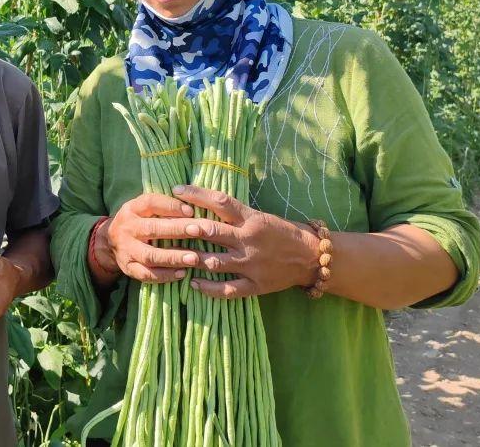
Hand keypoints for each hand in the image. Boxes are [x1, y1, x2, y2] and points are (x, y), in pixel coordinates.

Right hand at [99, 193, 199, 282]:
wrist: (110, 242)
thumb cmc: (139, 221)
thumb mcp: (144, 209)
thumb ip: (163, 206)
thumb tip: (194, 205)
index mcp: (132, 209)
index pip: (150, 202)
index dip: (171, 206)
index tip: (191, 210)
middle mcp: (127, 228)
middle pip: (152, 228)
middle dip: (177, 230)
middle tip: (198, 231)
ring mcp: (126, 249)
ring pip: (150, 255)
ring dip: (173, 257)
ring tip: (194, 258)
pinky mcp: (128, 268)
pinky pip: (146, 274)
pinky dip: (165, 275)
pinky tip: (182, 273)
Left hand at [172, 185, 319, 298]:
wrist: (312, 257)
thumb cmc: (282, 232)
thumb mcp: (260, 215)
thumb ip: (235, 213)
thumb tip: (203, 202)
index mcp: (251, 219)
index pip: (220, 201)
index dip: (196, 194)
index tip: (176, 190)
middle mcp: (249, 240)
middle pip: (212, 231)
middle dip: (188, 229)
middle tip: (168, 226)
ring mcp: (251, 264)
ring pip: (215, 261)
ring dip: (192, 259)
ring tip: (174, 256)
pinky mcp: (255, 285)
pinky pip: (228, 289)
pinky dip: (208, 288)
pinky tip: (193, 283)